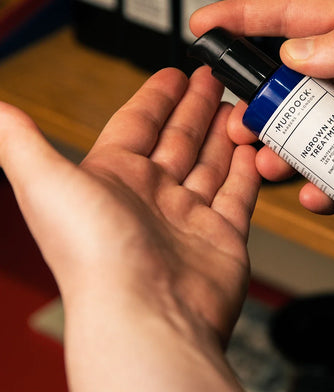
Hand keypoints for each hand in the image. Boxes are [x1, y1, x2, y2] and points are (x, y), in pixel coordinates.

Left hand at [0, 67, 263, 391]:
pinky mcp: (221, 235)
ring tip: (238, 108)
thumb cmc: (94, 257)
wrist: (146, 316)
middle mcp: (151, 196)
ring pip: (210, 162)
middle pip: (178, 139)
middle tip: (214, 80)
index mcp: (113, 179)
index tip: (175, 74)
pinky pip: (237, 193)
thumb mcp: (48, 186)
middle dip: (195, 107)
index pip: (138, 124)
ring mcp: (188, 217)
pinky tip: (252, 149)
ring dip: (222, 134)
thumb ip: (24, 145)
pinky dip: (245, 171)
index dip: (157, 97)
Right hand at [190, 0, 333, 213]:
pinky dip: (328, 182)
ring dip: (286, 147)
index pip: (292, 16)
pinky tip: (318, 192)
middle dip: (260, 102)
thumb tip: (295, 55)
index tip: (207, 25)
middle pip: (294, 84)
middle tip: (237, 122)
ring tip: (266, 162)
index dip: (246, 17)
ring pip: (314, 131)